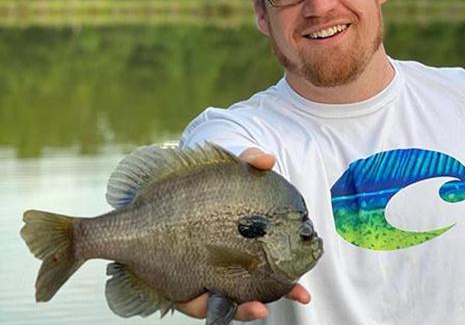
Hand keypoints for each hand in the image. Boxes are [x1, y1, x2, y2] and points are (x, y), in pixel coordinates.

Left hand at [177, 147, 311, 320]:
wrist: (154, 198)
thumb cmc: (196, 190)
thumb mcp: (222, 174)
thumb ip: (245, 164)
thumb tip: (268, 159)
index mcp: (243, 249)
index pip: (271, 270)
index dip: (291, 284)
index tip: (305, 291)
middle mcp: (227, 269)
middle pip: (257, 291)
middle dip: (279, 297)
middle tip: (300, 296)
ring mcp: (205, 280)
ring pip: (230, 303)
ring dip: (247, 310)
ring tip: (260, 309)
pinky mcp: (181, 290)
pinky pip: (198, 305)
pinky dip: (209, 309)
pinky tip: (214, 302)